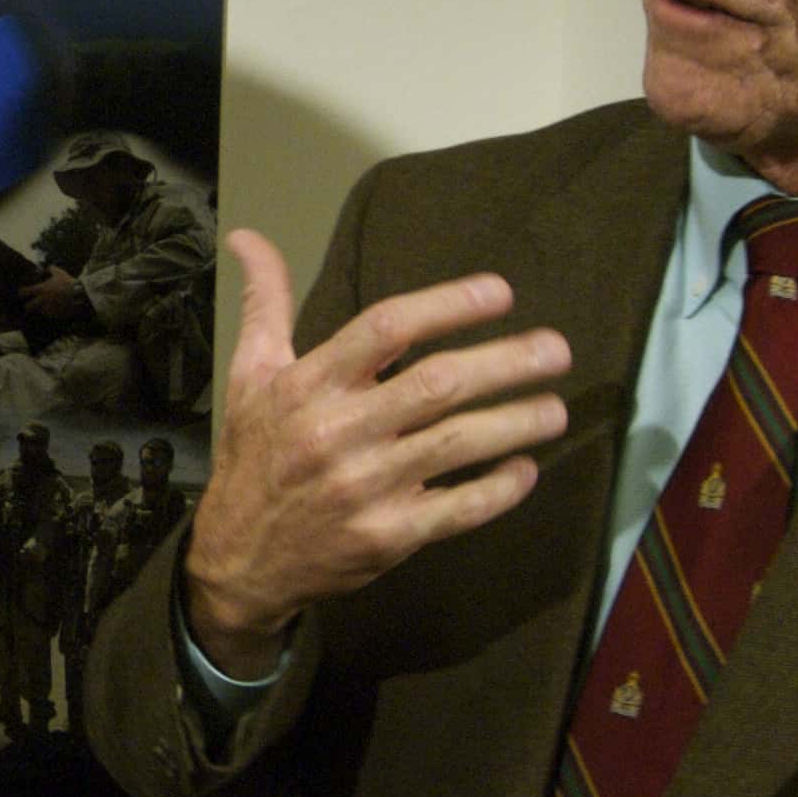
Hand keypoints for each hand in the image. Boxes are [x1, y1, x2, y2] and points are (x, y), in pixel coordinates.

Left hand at [26, 266, 91, 326]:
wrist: (79, 295)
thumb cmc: (68, 283)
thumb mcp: (59, 273)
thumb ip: (51, 269)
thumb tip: (46, 268)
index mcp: (41, 289)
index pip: (25, 292)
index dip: (21, 292)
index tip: (21, 293)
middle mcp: (42, 300)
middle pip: (28, 307)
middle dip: (27, 306)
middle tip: (28, 305)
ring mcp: (48, 309)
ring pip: (39, 311)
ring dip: (40, 309)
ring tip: (44, 307)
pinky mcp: (55, 315)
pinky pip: (50, 315)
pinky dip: (51, 313)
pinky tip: (55, 309)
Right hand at [183, 230, 569, 670]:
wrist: (240, 561)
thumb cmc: (254, 458)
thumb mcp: (247, 376)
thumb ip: (265, 304)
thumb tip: (247, 235)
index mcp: (308, 385)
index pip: (387, 328)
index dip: (449, 305)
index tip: (501, 293)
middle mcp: (337, 432)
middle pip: (438, 384)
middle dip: (507, 362)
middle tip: (557, 350)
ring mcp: (365, 487)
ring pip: (458, 444)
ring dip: (517, 422)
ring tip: (556, 409)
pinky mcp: (387, 536)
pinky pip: (458, 509)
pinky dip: (499, 489)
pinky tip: (525, 469)